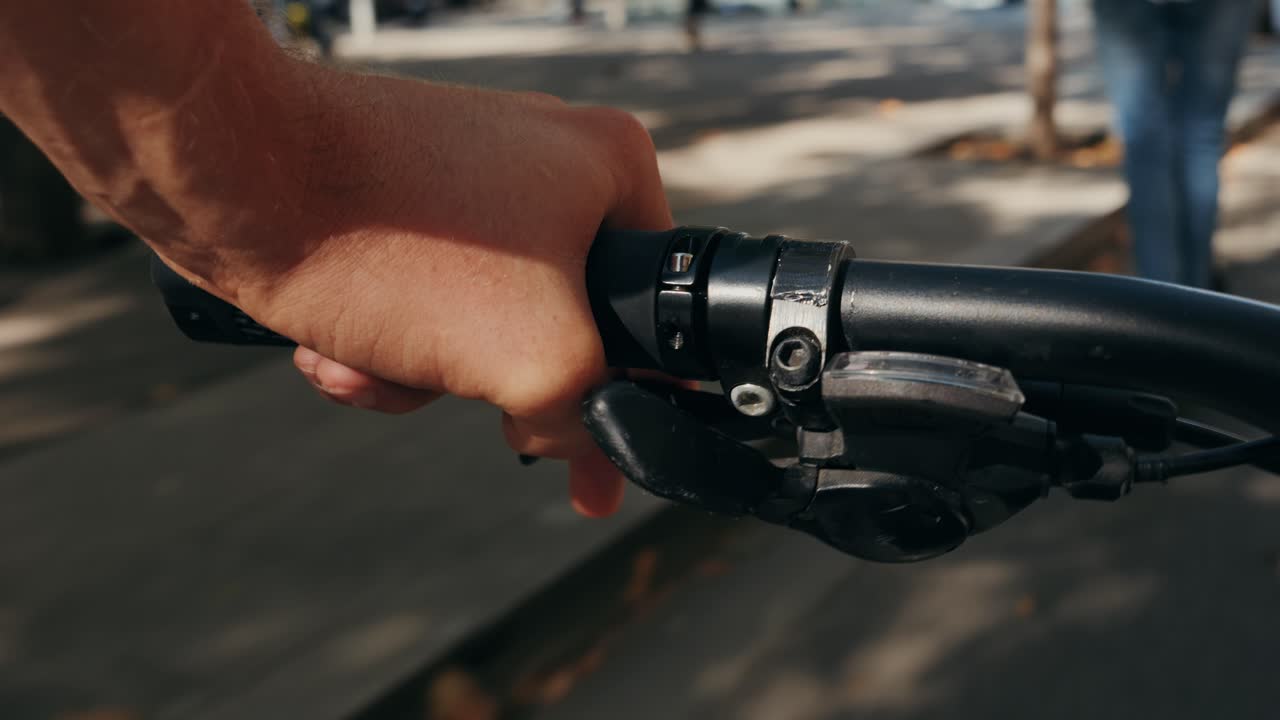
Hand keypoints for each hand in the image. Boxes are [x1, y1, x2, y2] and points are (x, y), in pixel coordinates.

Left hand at [161, 72, 671, 516]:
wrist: (234, 181)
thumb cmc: (396, 244)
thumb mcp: (540, 355)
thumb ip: (589, 415)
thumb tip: (578, 445)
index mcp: (608, 167)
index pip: (652, 308)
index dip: (622, 390)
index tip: (586, 455)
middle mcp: (546, 163)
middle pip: (559, 327)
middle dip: (488, 384)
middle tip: (462, 395)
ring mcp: (468, 183)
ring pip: (479, 326)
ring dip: (421, 375)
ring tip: (363, 360)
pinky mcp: (402, 204)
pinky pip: (422, 303)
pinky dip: (385, 344)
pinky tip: (334, 349)